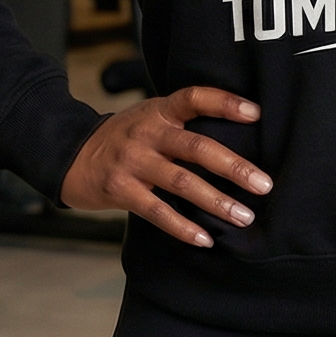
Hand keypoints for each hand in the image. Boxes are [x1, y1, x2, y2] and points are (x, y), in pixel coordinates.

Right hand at [61, 86, 271, 246]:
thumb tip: (240, 137)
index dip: (225, 103)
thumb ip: (183, 123)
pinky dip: (182, 227)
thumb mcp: (151, 117)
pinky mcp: (120, 189)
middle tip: (264, 185)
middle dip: (234, 167)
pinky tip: (205, 239)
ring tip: (243, 216)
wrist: (70, 154)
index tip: (257, 113)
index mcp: (160, 110)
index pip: (195, 97)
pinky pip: (156, 211)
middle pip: (197, 147)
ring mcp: (133, 161)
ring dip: (216, 201)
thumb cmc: (126, 137)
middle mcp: (148, 132)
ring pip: (181, 182)